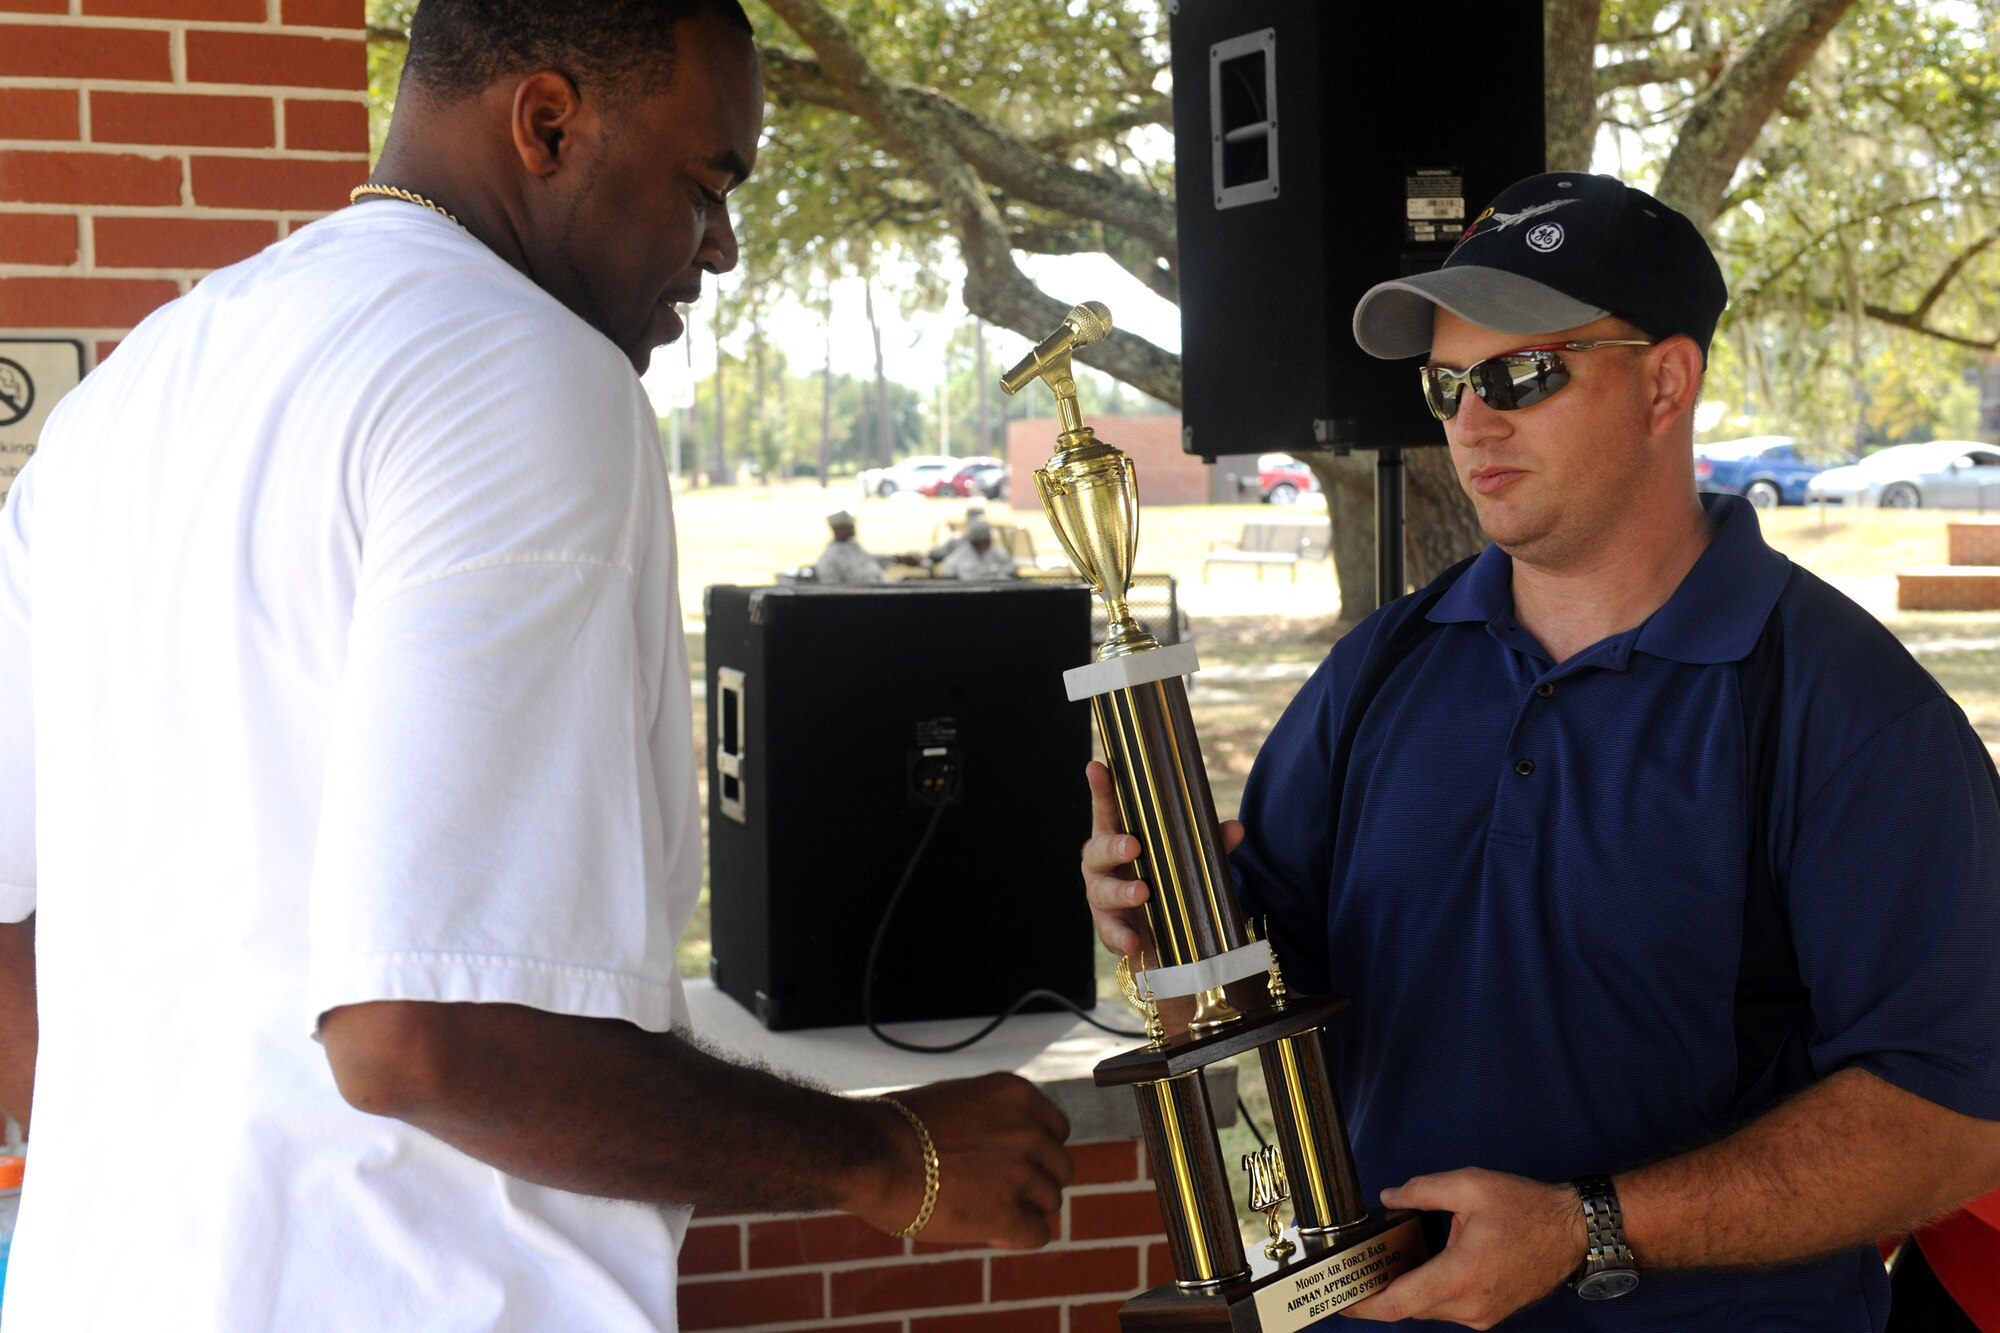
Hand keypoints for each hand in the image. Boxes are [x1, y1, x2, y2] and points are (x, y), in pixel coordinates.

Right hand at [856, 1072, 1073, 1249]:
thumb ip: (993, 1119)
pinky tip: (988, 1233)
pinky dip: (1014, 1238)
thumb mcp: (957, 1101)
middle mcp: (1029, 1129)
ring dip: (1022, 1210)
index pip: (1057, 1130)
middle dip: (1033, 1182)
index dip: (1035, 1152)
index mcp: (1017, 1094)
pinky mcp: (1011, 1212)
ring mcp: (1023, 1171)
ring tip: (983, 1212)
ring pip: (1050, 1201)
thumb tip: (1005, 1149)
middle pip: (1059, 1167)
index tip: (1010, 1165)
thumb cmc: (897, 1129)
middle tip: (996, 1193)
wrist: (870, 1154)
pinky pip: (1037, 1235)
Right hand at [1080, 760, 1242, 957]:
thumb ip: (1209, 844)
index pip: (1107, 808)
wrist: (1166, 933)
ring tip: (1143, 893)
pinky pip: (1110, 931)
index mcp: (1118, 836)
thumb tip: (1235, 828)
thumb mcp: (1190, 860)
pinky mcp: (1109, 927)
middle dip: (1114, 846)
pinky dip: (1121, 936)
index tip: (1096, 767)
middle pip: (1097, 849)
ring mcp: (1101, 895)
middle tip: (1134, 845)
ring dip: (1122, 891)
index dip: (1100, 788)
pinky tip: (1134, 941)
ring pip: (1103, 890)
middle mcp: (1102, 864)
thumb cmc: (1169, 881)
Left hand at [1343, 1168, 1583, 1329]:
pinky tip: (1420, 1267)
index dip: (1364, 1305)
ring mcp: (1481, 1314)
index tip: (1340, 1299)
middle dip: (1380, 1291)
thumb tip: (1390, 1198)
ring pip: (1427, 1309)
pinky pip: (1447, 1307)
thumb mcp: (1470, 1186)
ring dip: (1405, 1290)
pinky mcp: (1489, 1313)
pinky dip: (1429, 1291)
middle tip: (1357, 1268)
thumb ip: (1423, 1191)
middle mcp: (1470, 1305)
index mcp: (1460, 1276)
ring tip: (1384, 1264)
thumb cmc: (1527, 1209)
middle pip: (1408, 1308)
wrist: (1573, 1232)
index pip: (1399, 1303)